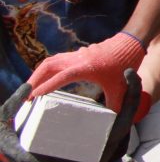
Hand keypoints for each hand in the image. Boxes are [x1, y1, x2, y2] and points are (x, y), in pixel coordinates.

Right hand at [27, 31, 145, 111]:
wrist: (131, 42)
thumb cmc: (125, 63)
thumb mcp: (121, 87)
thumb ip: (114, 103)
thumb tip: (111, 119)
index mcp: (84, 67)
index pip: (59, 78)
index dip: (46, 87)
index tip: (33, 97)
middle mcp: (77, 59)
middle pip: (48, 66)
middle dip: (34, 79)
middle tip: (26, 94)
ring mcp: (77, 54)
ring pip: (51, 61)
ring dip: (39, 73)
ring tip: (31, 87)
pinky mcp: (78, 54)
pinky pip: (57, 59)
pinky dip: (48, 68)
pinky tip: (46, 78)